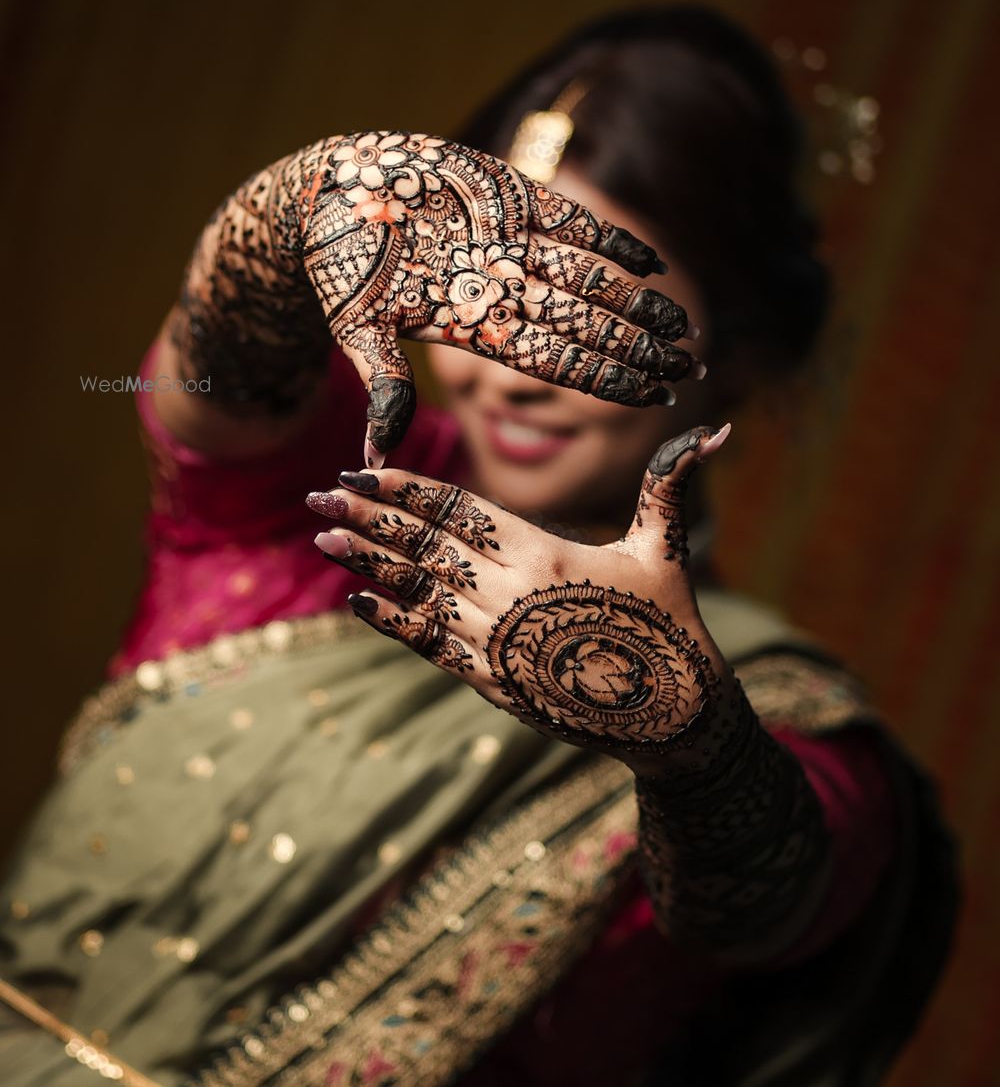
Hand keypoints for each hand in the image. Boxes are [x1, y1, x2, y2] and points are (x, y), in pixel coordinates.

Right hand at [281, 131, 700, 455]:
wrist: (328, 197)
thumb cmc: (337, 267)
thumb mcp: (356, 326)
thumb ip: (382, 380)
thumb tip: (373, 457)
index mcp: (474, 327)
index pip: (552, 361)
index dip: (604, 379)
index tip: (655, 399)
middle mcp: (501, 289)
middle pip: (582, 325)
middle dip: (635, 348)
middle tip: (689, 368)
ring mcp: (510, 244)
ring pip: (588, 279)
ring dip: (635, 302)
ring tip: (683, 325)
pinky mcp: (509, 195)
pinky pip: (572, 223)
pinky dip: (612, 240)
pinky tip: (651, 262)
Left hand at [307, 422, 735, 768]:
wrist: (672, 718)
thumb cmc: (670, 622)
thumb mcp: (665, 547)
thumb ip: (668, 483)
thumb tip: (714, 428)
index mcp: (544, 553)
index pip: (458, 510)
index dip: (405, 489)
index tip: (361, 470)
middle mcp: (510, 595)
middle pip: (424, 547)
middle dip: (368, 517)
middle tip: (320, 494)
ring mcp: (497, 642)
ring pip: (417, 593)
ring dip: (369, 564)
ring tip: (324, 538)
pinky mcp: (493, 682)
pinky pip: (428, 645)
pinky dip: (391, 621)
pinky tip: (357, 600)